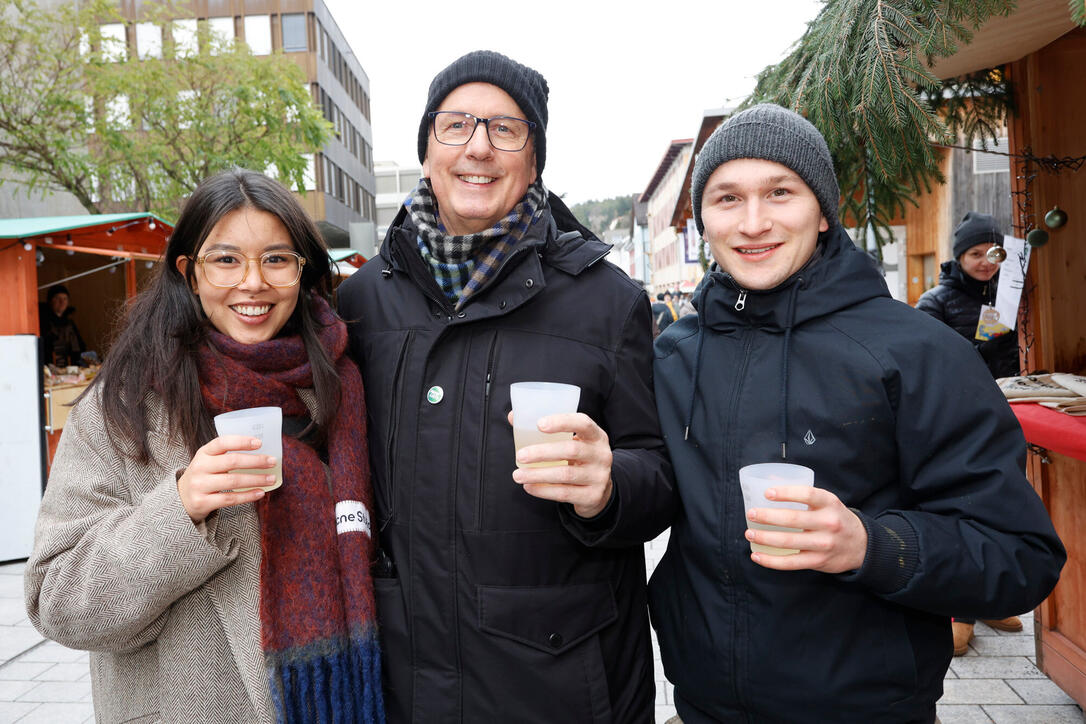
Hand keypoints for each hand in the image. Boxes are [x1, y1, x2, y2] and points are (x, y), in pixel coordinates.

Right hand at [177, 435, 275, 524]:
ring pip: (233, 481)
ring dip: (256, 479)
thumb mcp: (209, 461)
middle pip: (232, 461)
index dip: (242, 441)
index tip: (260, 443)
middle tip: (272, 462)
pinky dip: (247, 496)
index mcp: (203, 453)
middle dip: (255, 461)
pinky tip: (260, 493)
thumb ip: (227, 456)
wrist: (181, 499)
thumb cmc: (204, 476)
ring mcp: (199, 485)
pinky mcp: (202, 502)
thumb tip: (261, 454)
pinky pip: (230, 499)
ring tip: (271, 479)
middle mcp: (200, 467)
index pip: (222, 442)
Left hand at [508, 411, 613, 517]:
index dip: (561, 422)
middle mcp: (602, 455)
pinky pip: (564, 493)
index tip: (539, 424)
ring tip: (518, 475)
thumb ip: (547, 430)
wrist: (599, 491)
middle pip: (571, 450)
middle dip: (542, 453)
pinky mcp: (593, 496)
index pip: (583, 423)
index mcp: (596, 436)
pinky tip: (529, 486)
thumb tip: (514, 417)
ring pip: (565, 475)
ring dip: (538, 474)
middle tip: (520, 456)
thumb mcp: (571, 442)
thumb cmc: (578, 460)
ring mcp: (599, 477)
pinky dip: (543, 490)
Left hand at [744, 486, 867, 572]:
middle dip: (768, 517)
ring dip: (765, 538)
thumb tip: (770, 484)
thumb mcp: (828, 503)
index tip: (767, 493)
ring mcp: (824, 544)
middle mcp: (829, 523)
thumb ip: (805, 496)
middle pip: (793, 519)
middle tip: (751, 514)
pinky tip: (757, 556)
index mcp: (830, 503)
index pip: (807, 494)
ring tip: (750, 533)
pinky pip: (791, 563)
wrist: (862, 546)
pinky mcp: (819, 561)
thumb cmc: (836, 519)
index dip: (786, 493)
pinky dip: (771, 561)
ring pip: (789, 542)